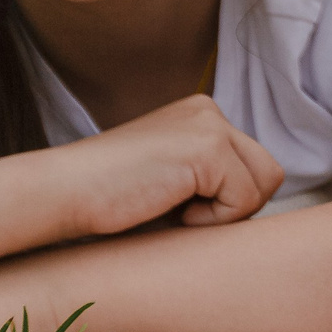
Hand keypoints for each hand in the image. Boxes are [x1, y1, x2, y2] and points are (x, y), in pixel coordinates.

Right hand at [43, 97, 284, 238]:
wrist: (63, 193)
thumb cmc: (111, 198)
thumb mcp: (172, 177)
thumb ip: (213, 178)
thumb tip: (263, 199)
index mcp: (201, 114)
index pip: (253, 164)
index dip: (228, 200)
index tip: (182, 206)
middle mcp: (210, 111)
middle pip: (268, 172)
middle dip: (237, 205)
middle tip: (186, 213)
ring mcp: (211, 126)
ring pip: (264, 186)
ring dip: (226, 214)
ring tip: (178, 210)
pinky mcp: (209, 149)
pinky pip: (244, 200)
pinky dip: (213, 220)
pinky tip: (172, 210)